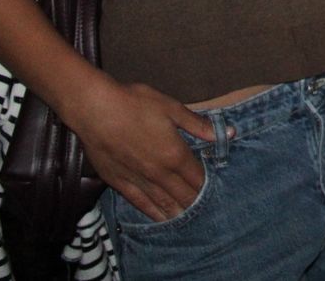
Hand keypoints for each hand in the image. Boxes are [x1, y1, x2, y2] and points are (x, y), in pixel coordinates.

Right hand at [63, 78, 216, 221]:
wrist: (95, 109)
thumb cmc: (135, 104)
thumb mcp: (172, 108)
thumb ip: (198, 125)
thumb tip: (229, 133)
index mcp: (175, 154)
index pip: (197, 178)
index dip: (207, 185)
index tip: (215, 190)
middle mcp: (158, 172)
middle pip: (183, 194)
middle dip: (195, 202)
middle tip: (205, 209)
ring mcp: (138, 180)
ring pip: (163, 203)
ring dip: (177, 212)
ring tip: (188, 220)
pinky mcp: (118, 182)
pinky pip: (139, 202)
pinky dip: (153, 212)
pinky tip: (161, 219)